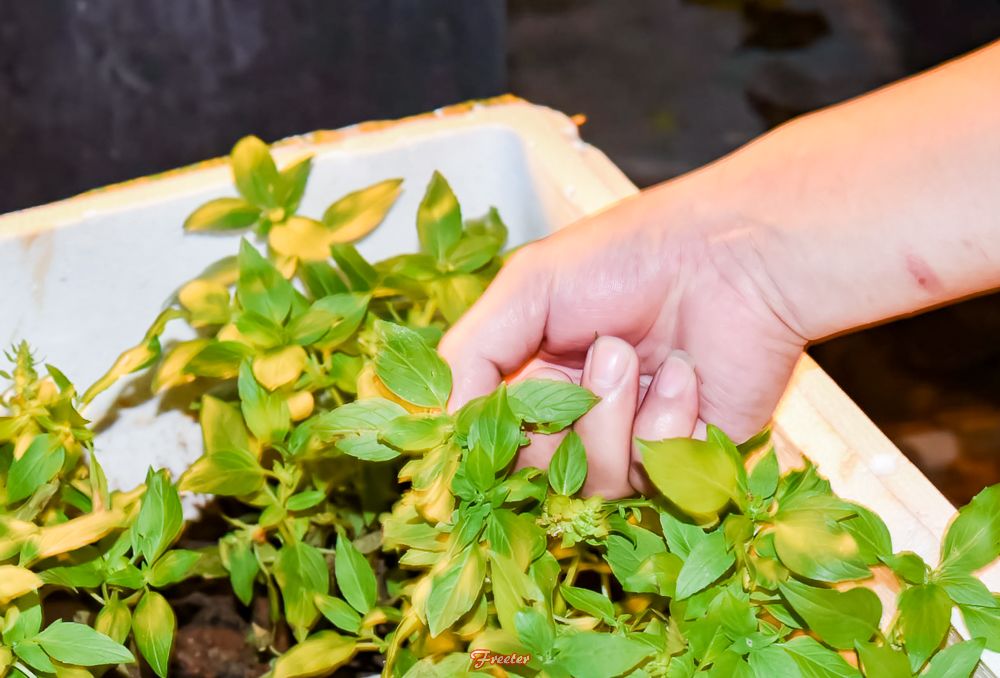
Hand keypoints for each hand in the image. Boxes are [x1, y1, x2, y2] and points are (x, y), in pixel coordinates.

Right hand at [439, 184, 806, 498]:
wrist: (735, 259)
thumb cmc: (629, 257)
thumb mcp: (528, 286)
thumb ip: (471, 353)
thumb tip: (440, 422)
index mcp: (535, 373)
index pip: (489, 433)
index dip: (485, 437)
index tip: (490, 426)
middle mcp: (578, 413)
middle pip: (534, 469)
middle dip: (561, 415)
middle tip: (604, 350)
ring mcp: (629, 438)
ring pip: (590, 480)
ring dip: (612, 413)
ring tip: (640, 355)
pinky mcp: (682, 458)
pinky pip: (649, 474)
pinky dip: (664, 420)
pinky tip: (686, 373)